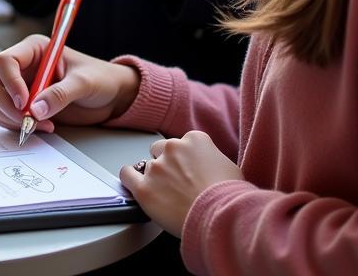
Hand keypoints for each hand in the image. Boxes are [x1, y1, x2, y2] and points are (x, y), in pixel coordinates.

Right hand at [0, 34, 140, 134]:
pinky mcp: (27, 107)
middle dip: (8, 106)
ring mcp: (23, 88)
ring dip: (15, 119)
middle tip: (29, 121)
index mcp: (35, 50)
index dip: (10, 81)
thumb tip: (35, 109)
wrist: (112, 97)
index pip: (6, 60)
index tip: (24, 102)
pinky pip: (9, 117)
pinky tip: (44, 127)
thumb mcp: (84, 83)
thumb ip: (60, 94)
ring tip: (44, 125)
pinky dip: (20, 126)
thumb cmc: (100, 78)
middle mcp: (24, 67)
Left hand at [119, 131, 244, 236]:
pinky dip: (130, 179)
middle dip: (167, 165)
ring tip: (167, 196)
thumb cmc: (230, 198)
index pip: (182, 143)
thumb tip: (208, 166)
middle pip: (160, 150)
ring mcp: (157, 167)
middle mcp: (172, 148)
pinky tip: (137, 186)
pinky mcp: (145, 188)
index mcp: (194, 139)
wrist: (221, 217)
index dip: (185, 160)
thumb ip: (211, 159)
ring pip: (148, 166)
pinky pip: (127, 175)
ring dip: (155, 178)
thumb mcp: (230, 168)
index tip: (188, 172)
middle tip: (177, 184)